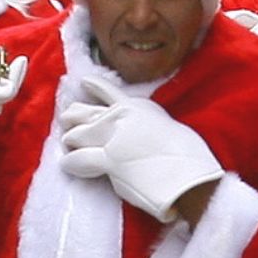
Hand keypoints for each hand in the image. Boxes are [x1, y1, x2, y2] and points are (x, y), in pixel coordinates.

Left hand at [58, 73, 223, 221]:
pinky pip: (78, 159)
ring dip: (70, 142)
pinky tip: (68, 164)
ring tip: (68, 146)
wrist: (190, 175)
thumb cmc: (187, 155)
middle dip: (73, 120)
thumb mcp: (165, 125)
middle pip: (84, 113)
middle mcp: (121, 117)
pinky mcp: (108, 160)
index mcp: (137, 106)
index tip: (83, 83)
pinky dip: (71, 163)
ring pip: (76, 135)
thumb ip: (146, 124)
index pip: (107, 92)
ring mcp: (112, 138)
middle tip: (67, 124)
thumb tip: (135, 135)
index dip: (93, 87)